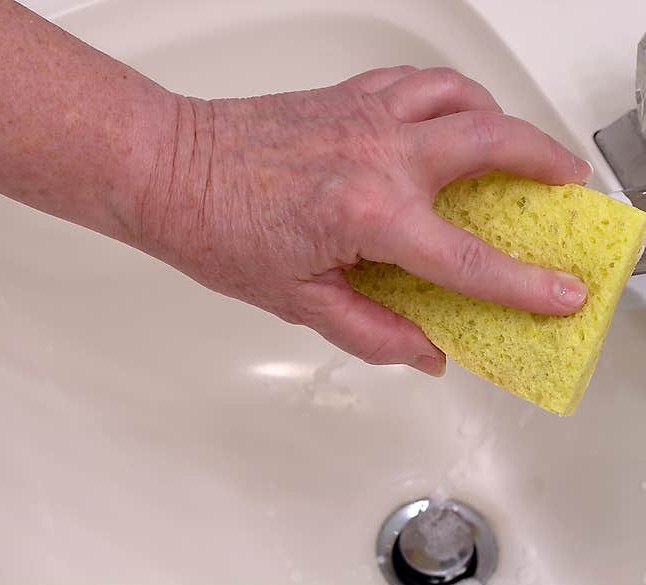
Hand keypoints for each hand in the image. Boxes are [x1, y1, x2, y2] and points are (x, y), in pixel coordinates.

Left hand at [136, 66, 590, 375]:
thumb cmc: (215, 229)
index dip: (525, 285)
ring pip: (464, 99)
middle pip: (495, 146)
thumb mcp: (297, 302)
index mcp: (369, 216)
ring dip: (505, 122)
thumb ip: (372, 330)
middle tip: (568, 190)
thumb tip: (426, 351)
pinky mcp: (347, 95)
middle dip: (548, 166)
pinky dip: (450, 97)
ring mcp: (365, 116)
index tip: (561, 294)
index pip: (470, 260)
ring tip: (518, 151)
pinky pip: (418, 82)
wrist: (168, 170)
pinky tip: (449, 119)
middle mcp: (378, 154)